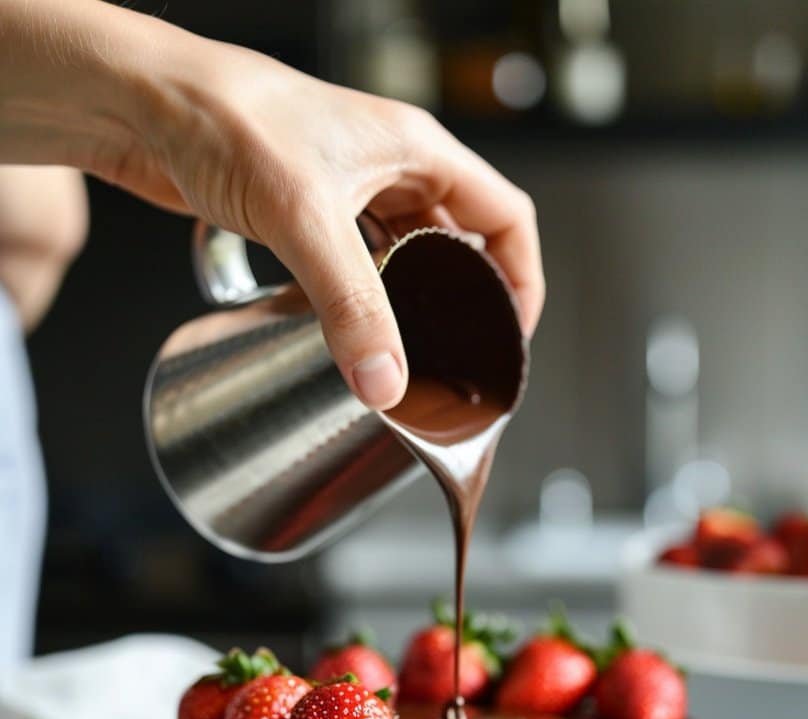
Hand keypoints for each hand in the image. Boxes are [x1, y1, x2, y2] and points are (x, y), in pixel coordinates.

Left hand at [0, 0, 543, 408]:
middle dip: (461, 302)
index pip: (505, 216)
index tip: (510, 333)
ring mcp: (347, 188)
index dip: (519, 278)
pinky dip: (358, 299)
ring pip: (402, 256)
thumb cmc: (225, 116)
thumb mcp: (305, 219)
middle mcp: (389, 166)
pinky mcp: (304, 210)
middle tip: (454, 356)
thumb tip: (385, 379)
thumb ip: (350, 306)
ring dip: (405, 303)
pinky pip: (353, 262)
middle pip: (457, 243)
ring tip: (403, 352)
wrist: (142, 102)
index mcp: (416, 150)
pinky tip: (345, 326)